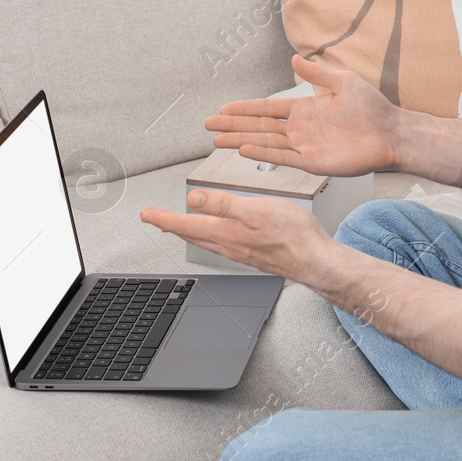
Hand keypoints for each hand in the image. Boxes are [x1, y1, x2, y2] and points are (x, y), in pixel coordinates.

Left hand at [140, 189, 337, 281]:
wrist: (316, 261)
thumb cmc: (293, 235)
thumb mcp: (256, 209)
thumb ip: (223, 204)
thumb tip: (194, 199)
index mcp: (225, 232)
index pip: (184, 225)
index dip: (162, 218)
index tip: (146, 214)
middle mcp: (228, 245)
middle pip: (191, 235)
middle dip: (170, 227)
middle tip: (155, 220)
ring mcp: (239, 252)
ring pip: (204, 241)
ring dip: (187, 232)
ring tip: (178, 226)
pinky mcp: (252, 254)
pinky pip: (220, 245)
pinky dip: (208, 237)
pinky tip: (215, 235)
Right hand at [204, 54, 400, 176]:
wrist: (391, 133)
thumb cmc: (372, 108)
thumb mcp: (342, 81)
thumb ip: (316, 73)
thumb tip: (295, 59)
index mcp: (305, 109)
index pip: (267, 108)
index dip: (245, 108)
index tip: (223, 108)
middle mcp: (300, 129)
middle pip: (258, 126)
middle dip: (233, 124)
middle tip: (208, 124)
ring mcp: (304, 146)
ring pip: (264, 142)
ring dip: (240, 140)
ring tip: (216, 140)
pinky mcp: (313, 162)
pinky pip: (282, 158)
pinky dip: (262, 154)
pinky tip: (244, 149)